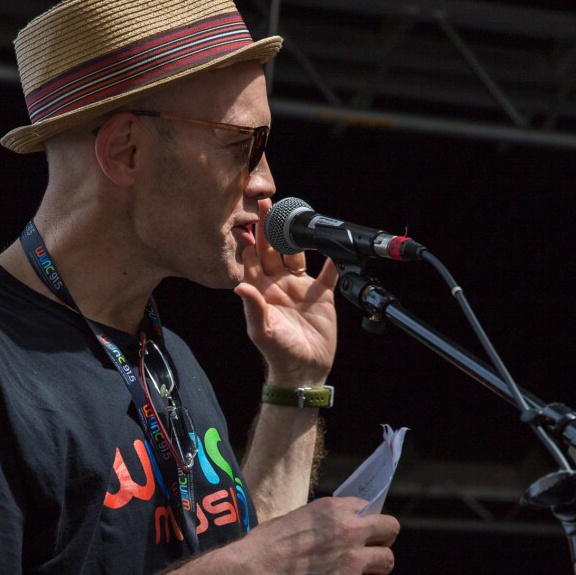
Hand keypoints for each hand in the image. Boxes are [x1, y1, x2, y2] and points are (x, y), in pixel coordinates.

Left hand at [234, 197, 338, 386]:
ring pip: (297, 256)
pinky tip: (334, 245)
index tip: (250, 219)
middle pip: (273, 251)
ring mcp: (300, 288)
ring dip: (296, 237)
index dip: (251, 240)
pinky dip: (332, 260)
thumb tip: (240, 287)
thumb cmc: (278, 353)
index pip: (253, 259)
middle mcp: (279, 285)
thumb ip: (253, 307)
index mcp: (262, 291)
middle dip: (270, 228)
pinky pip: (328, 273)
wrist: (303, 370)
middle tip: (268, 204)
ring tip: (296, 215)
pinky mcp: (321, 295)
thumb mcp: (262, 331)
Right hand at [245, 496, 398, 574]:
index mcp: (334, 509)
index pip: (367, 507)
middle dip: (383, 540)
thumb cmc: (264, 547)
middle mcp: (349, 530)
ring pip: (388, 560)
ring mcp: (352, 560)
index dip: (365, 522)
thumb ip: (321, 523)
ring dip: (378, 568)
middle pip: (390, 528)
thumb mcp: (294, 518)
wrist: (254, 574)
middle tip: (371, 552)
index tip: (360, 533)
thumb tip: (331, 533)